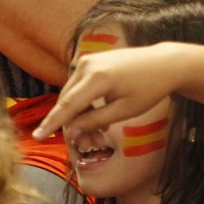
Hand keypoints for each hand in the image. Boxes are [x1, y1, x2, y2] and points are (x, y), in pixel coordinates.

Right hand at [31, 44, 184, 140]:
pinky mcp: (91, 60)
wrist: (165, 64)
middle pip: (67, 99)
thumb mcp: (125, 110)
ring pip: (71, 93)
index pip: (68, 105)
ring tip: (97, 132)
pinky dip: (83, 101)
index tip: (37, 136)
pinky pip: (79, 85)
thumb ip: (96, 120)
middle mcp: (88, 65)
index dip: (52, 123)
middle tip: (84, 142)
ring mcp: (88, 60)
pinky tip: (98, 116)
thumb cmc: (150, 88)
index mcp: (97, 78)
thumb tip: (71, 131)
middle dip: (70, 122)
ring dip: (78, 113)